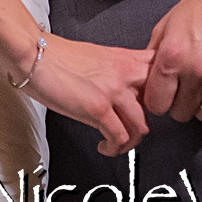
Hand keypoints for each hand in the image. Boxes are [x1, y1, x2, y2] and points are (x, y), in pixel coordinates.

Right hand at [23, 36, 151, 156]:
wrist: (34, 53)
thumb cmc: (59, 55)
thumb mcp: (99, 55)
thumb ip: (119, 70)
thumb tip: (129, 88)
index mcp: (126, 58)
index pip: (163, 73)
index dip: (166, 91)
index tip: (158, 105)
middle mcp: (125, 73)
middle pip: (160, 102)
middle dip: (153, 119)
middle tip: (137, 126)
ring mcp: (113, 91)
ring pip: (142, 127)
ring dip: (131, 141)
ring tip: (119, 142)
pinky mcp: (98, 109)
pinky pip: (120, 138)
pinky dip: (114, 148)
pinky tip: (105, 146)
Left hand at [144, 0, 201, 121]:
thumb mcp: (167, 25)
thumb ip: (154, 55)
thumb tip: (146, 79)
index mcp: (173, 55)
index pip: (156, 103)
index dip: (158, 100)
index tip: (164, 94)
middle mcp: (197, 71)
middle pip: (181, 113)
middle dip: (179, 103)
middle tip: (184, 88)